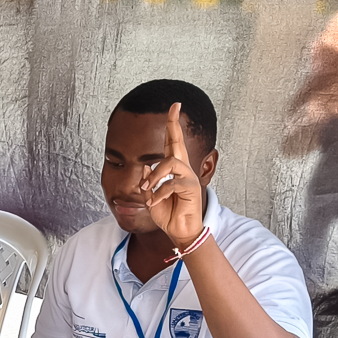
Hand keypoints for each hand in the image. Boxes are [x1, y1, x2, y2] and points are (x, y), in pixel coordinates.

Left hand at [144, 103, 206, 249]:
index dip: (171, 125)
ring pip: (170, 163)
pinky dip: (159, 194)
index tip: (173, 107)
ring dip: (155, 176)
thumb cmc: (168, 214)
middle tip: (174, 106)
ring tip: (146, 190)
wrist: (179, 231)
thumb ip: (148, 182)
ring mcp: (189, 177)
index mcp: (173, 169)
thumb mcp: (151, 197)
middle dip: (174, 124)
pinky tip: (154, 202)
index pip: (171, 143)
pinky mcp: (192, 188)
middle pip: (177, 143)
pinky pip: (172, 184)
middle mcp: (183, 169)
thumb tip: (145, 167)